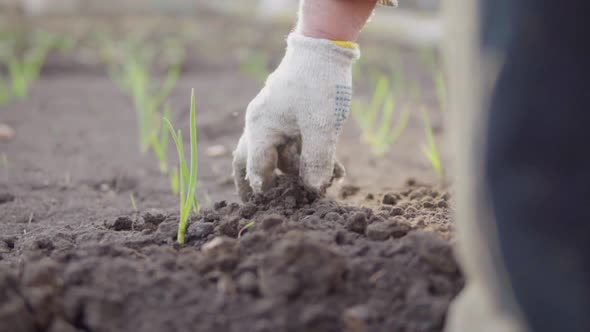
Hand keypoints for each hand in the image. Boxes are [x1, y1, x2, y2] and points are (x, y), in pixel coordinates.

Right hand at [232, 33, 359, 200]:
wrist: (326, 47)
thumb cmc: (319, 84)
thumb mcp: (322, 125)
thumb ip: (317, 160)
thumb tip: (314, 191)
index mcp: (260, 127)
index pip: (255, 168)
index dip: (265, 190)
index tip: (275, 208)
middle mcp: (262, 125)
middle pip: (251, 161)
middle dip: (258, 185)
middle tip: (256, 207)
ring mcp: (276, 120)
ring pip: (281, 155)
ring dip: (301, 172)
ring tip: (329, 185)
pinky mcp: (291, 116)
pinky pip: (296, 144)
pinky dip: (311, 158)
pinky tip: (336, 171)